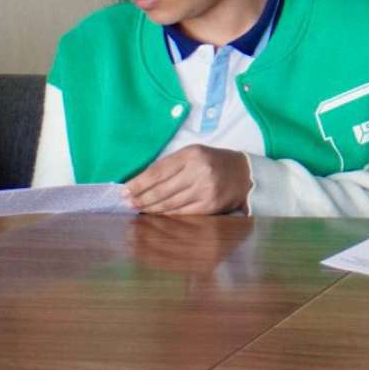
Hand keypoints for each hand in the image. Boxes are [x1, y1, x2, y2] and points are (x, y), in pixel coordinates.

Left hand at [125, 145, 251, 214]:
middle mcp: (199, 171)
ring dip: (150, 209)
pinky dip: (166, 215)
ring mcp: (205, 189)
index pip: (158, 171)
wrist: (244, 174)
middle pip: (161, 190)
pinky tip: (156, 215)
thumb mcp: (193, 154)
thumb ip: (169, 165)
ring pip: (169, 204)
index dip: (138, 183)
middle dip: (141, 199)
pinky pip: (180, 213)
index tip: (124, 191)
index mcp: (192, 154)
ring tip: (138, 210)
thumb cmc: (213, 162)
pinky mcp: (209, 205)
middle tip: (128, 204)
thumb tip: (139, 182)